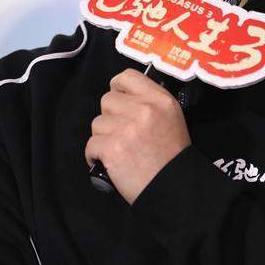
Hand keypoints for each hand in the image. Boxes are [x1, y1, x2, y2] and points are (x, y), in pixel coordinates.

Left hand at [84, 68, 191, 203]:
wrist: (173, 188)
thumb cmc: (172, 155)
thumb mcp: (172, 118)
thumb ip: (149, 102)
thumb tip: (123, 95)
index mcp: (160, 99)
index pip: (127, 76)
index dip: (118, 89)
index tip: (120, 103)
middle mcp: (143, 109)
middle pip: (107, 100)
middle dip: (111, 117)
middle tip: (123, 134)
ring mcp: (126, 128)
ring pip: (97, 123)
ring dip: (104, 138)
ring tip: (120, 151)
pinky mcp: (112, 148)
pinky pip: (91, 144)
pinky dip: (96, 156)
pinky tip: (110, 163)